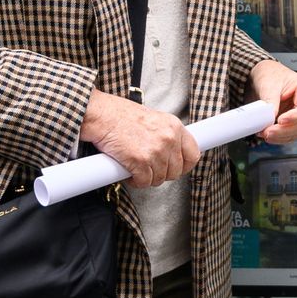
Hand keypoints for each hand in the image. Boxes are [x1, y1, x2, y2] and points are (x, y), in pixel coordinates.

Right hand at [80, 88, 200, 187]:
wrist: (103, 115)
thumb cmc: (122, 116)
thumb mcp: (154, 119)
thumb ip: (166, 135)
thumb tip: (172, 153)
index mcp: (174, 127)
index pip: (193, 154)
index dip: (185, 166)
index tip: (176, 168)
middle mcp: (169, 139)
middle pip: (176, 171)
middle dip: (162, 174)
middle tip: (150, 169)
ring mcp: (156, 151)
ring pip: (159, 179)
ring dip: (147, 178)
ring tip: (137, 169)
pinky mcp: (140, 162)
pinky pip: (144, 182)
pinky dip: (136, 182)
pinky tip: (130, 174)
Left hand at [249, 58, 296, 142]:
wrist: (265, 78)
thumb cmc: (271, 75)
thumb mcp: (269, 84)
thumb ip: (270, 101)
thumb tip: (270, 117)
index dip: (295, 117)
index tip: (280, 120)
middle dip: (284, 130)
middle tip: (267, 131)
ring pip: (296, 132)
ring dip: (280, 136)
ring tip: (264, 132)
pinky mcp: (293, 123)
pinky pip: (289, 135)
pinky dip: (278, 138)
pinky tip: (266, 134)